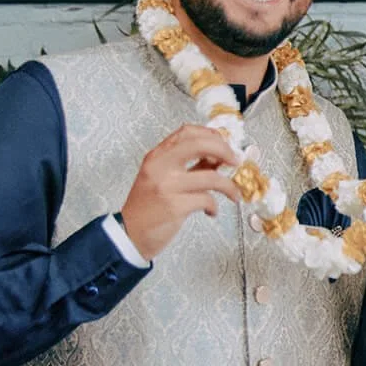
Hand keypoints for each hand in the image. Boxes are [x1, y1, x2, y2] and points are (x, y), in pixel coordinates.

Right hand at [119, 125, 242, 258]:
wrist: (129, 233)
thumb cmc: (148, 206)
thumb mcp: (162, 178)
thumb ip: (189, 165)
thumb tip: (219, 157)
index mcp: (157, 156)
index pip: (187, 132)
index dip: (211, 135)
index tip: (224, 144)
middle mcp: (160, 166)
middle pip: (200, 144)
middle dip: (225, 150)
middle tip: (235, 162)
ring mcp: (167, 186)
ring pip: (211, 177)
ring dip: (229, 186)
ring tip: (233, 195)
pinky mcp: (174, 206)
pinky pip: (207, 200)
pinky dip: (215, 206)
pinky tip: (211, 212)